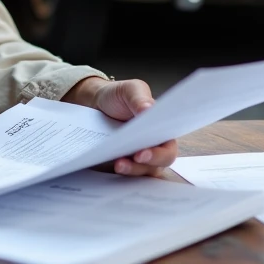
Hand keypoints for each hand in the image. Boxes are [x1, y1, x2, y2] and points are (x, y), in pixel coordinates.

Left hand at [63, 77, 177, 176]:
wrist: (95, 102)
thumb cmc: (119, 96)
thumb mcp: (130, 90)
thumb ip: (140, 99)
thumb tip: (148, 110)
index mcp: (161, 132)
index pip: (168, 149)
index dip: (159, 155)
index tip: (142, 153)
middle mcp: (152, 148)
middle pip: (156, 166)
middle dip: (144, 166)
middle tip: (130, 160)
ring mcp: (136, 158)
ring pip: (141, 173)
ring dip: (131, 171)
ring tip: (117, 164)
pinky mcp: (121, 163)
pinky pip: (123, 174)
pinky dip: (118, 172)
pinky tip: (108, 165)